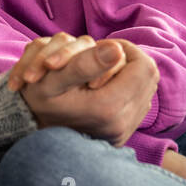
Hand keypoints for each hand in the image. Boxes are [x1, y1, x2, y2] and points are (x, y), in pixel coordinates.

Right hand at [12, 38, 157, 146]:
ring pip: (147, 88)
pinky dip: (127, 89)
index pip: (143, 66)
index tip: (104, 48)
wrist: (35, 137)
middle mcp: (122, 122)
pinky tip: (106, 89)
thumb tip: (117, 49)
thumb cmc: (38, 102)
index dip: (126, 49)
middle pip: (150, 76)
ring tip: (103, 73)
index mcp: (107, 107)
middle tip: (105, 57)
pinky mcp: (124, 134)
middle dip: (130, 61)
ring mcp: (125, 131)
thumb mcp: (52, 78)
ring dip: (129, 74)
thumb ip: (86, 62)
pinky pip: (140, 102)